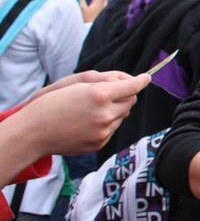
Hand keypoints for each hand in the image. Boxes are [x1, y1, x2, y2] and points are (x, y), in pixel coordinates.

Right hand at [21, 71, 149, 154]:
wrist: (33, 132)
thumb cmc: (52, 103)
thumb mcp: (77, 84)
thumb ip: (106, 82)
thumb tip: (129, 83)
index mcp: (99, 95)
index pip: (131, 86)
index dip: (141, 80)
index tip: (146, 78)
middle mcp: (105, 114)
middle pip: (131, 101)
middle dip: (125, 95)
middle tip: (110, 93)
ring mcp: (103, 131)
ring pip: (122, 115)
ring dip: (114, 110)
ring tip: (91, 109)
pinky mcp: (100, 143)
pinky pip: (112, 129)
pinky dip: (106, 123)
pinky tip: (87, 122)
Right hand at [80, 0, 108, 21]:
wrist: (88, 30)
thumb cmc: (85, 19)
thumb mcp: (82, 7)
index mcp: (100, 3)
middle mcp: (103, 6)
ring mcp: (102, 10)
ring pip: (103, 1)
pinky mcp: (100, 14)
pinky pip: (101, 5)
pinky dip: (98, 1)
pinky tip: (92, 2)